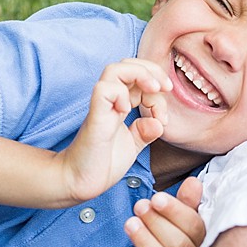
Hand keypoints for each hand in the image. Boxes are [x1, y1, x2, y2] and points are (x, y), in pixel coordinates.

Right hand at [55, 58, 171, 204]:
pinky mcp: (95, 116)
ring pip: (115, 69)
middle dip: (152, 70)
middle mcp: (110, 101)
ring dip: (139, 74)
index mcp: (119, 104)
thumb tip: (158, 122)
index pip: (139, 78)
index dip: (157, 90)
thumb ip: (145, 131)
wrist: (81, 181)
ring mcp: (101, 106)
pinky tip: (128, 111)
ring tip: (153, 89)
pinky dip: (121, 94)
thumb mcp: (132, 145)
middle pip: (127, 64)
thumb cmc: (102, 163)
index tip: (163, 117)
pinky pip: (103, 89)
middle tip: (164, 88)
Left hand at [124, 176, 205, 246]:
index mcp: (208, 246)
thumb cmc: (173, 246)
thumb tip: (193, 182)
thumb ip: (187, 205)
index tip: (156, 198)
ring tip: (129, 223)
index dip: (176, 212)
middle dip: (158, 224)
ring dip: (148, 244)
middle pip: (181, 245)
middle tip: (139, 206)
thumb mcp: (181, 223)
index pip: (196, 228)